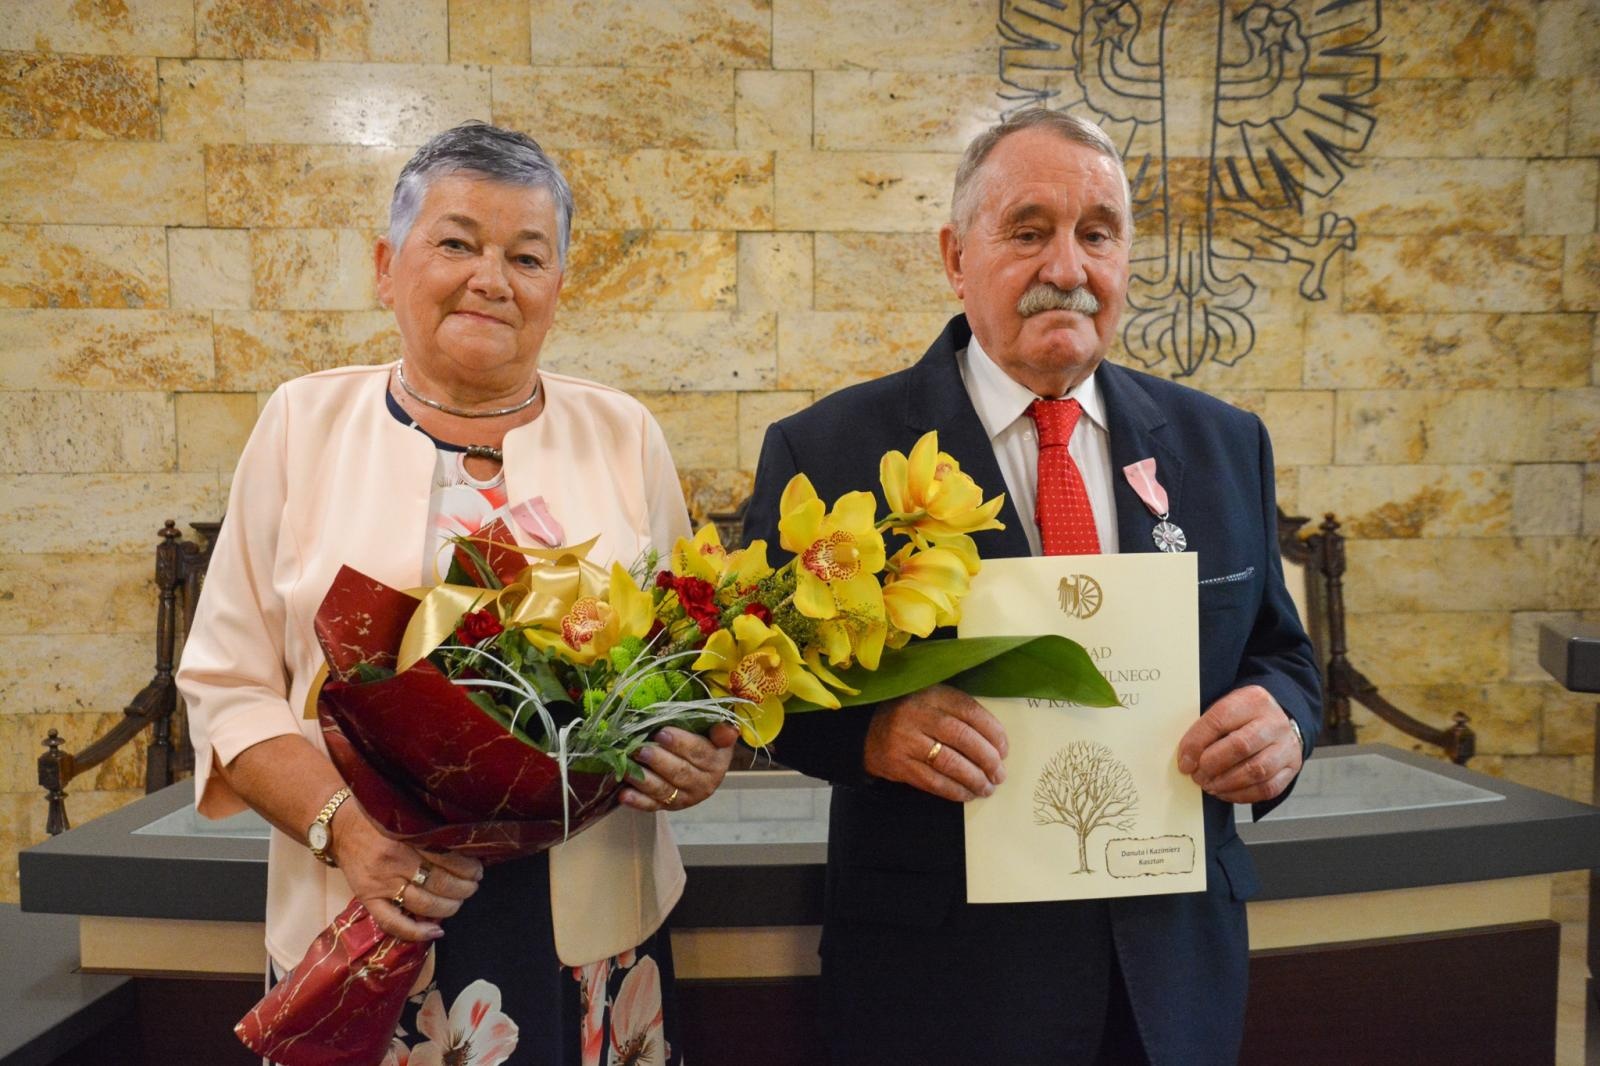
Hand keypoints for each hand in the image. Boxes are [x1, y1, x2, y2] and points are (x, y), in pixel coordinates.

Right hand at [330, 802, 483, 942]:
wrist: (340, 825)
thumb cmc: (380, 819)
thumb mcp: (408, 818)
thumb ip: (431, 831)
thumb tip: (467, 848)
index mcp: (408, 836)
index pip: (448, 857)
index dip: (468, 867)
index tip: (478, 869)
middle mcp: (395, 860)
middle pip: (440, 882)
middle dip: (464, 888)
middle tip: (473, 885)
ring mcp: (381, 882)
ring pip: (424, 904)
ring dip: (449, 907)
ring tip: (459, 901)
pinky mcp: (368, 898)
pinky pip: (393, 922)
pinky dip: (417, 932)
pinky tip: (436, 932)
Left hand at [620, 722, 739, 812]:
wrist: (702, 767)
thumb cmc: (704, 741)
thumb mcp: (715, 734)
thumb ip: (721, 731)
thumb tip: (728, 730)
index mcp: (716, 762)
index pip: (699, 752)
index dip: (681, 743)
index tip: (662, 733)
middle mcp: (703, 784)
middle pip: (680, 772)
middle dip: (659, 761)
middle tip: (641, 750)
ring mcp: (685, 798)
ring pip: (664, 790)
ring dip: (645, 780)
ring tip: (629, 770)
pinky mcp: (668, 806)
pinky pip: (652, 806)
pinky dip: (637, 801)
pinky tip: (624, 795)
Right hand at [863, 683, 1007, 801]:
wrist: (866, 731)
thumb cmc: (910, 716)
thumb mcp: (932, 702)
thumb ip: (959, 713)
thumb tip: (997, 745)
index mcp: (931, 694)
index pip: (970, 711)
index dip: (993, 732)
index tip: (1005, 749)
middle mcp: (917, 714)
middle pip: (962, 737)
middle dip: (987, 759)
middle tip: (1000, 774)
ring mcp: (906, 740)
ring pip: (949, 762)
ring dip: (974, 779)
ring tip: (988, 787)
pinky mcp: (898, 764)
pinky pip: (933, 782)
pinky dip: (955, 791)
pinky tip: (967, 794)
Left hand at [1176, 685, 1302, 803]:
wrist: (1280, 721)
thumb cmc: (1245, 718)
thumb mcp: (1227, 708)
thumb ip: (1208, 727)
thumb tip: (1186, 757)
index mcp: (1253, 700)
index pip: (1219, 720)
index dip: (1197, 743)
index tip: (1184, 762)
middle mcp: (1274, 722)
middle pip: (1240, 746)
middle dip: (1212, 765)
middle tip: (1197, 776)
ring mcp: (1286, 746)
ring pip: (1256, 770)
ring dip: (1226, 783)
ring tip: (1209, 785)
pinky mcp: (1291, 768)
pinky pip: (1267, 788)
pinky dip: (1241, 794)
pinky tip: (1225, 792)